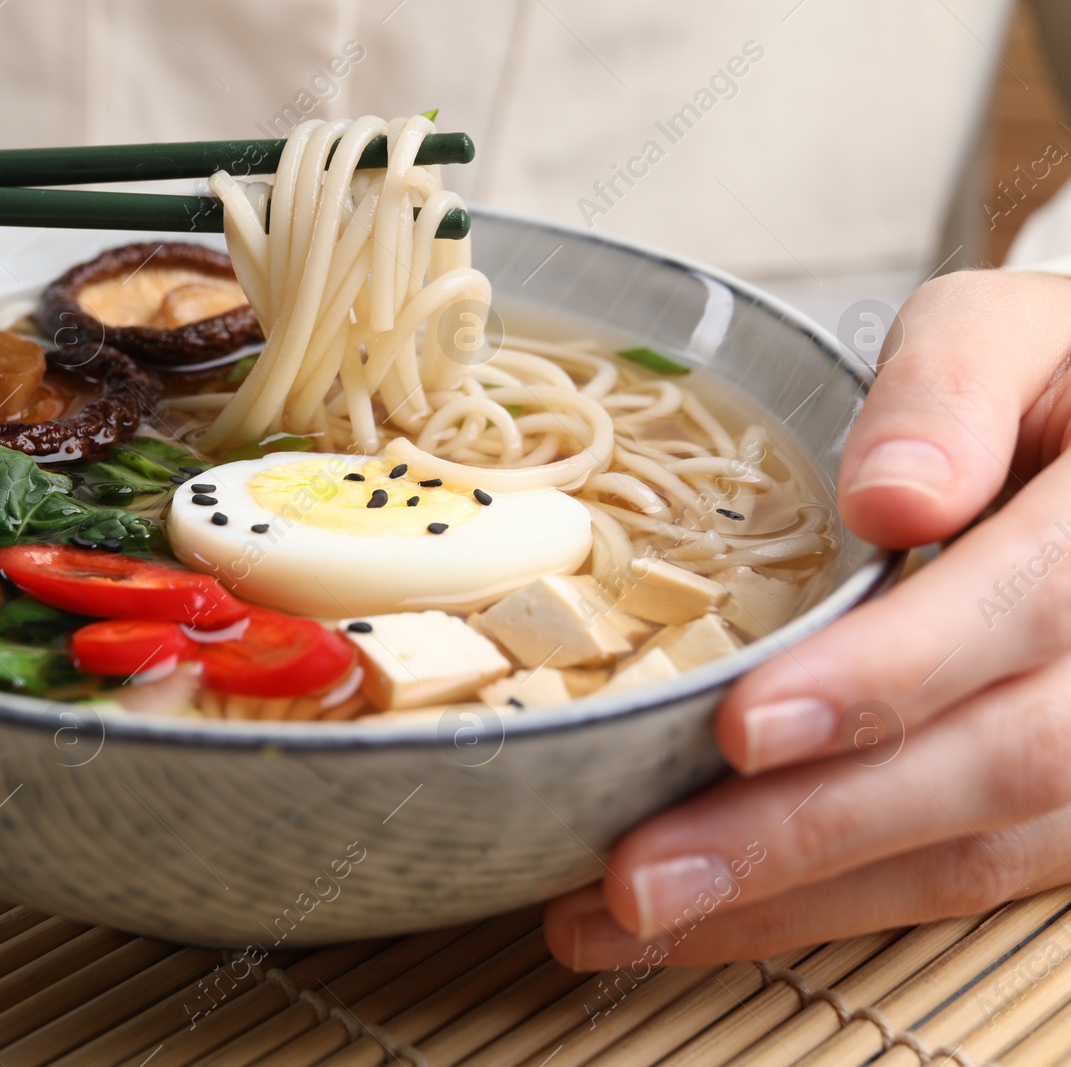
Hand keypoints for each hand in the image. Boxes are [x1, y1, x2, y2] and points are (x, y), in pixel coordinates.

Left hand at [544, 268, 1070, 967]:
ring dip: (796, 904)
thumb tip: (892, 500)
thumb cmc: (1049, 380)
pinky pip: (966, 875)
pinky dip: (828, 907)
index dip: (885, 678)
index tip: (742, 728)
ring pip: (979, 856)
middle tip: (637, 880)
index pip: (1019, 610)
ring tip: (626, 922)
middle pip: (993, 768)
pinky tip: (706, 918)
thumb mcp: (1005, 334)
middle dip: (807, 835)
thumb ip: (950, 391)